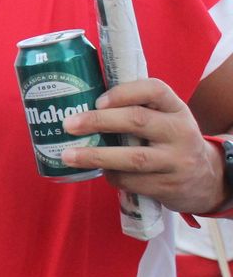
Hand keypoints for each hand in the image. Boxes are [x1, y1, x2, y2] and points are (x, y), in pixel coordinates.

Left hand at [61, 78, 225, 213]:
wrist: (207, 179)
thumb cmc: (171, 141)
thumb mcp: (166, 119)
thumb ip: (137, 110)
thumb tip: (80, 106)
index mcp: (176, 109)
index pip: (155, 90)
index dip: (124, 92)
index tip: (97, 100)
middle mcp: (180, 132)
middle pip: (138, 121)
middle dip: (98, 122)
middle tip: (68, 124)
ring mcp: (176, 161)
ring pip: (134, 158)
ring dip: (96, 156)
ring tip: (68, 155)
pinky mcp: (169, 186)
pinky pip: (132, 181)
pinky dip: (111, 176)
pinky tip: (100, 172)